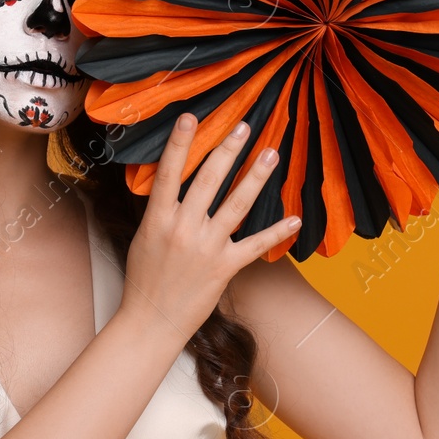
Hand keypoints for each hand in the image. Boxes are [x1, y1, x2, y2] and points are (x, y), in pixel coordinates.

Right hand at [120, 114, 301, 338]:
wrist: (151, 321)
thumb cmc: (145, 278)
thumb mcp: (144, 237)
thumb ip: (162, 211)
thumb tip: (172, 184)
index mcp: (158, 219)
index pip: (168, 173)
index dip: (179, 143)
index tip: (190, 117)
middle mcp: (183, 229)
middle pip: (209, 180)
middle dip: (228, 150)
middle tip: (244, 126)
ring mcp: (206, 248)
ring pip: (236, 204)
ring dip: (256, 177)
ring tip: (271, 153)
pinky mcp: (224, 267)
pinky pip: (255, 245)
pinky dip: (276, 232)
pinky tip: (294, 219)